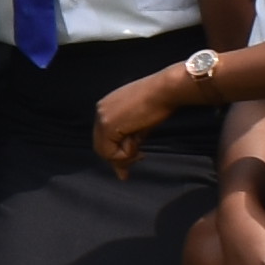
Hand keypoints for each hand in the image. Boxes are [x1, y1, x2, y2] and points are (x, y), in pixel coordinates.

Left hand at [88, 60, 201, 177]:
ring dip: (125, 156)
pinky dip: (126, 153)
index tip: (136, 157)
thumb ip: (128, 145)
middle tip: (140, 157)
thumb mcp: (139, 128)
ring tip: (141, 148)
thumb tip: (122, 173)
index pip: (104, 138)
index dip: (117, 153)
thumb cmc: (158, 103)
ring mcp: (102, 118)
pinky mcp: (108, 125)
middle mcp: (100, 111)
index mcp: (107, 107)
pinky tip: (138, 141)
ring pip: (105, 152)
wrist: (164, 91)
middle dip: (119, 158)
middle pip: (101, 147)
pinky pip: (112, 152)